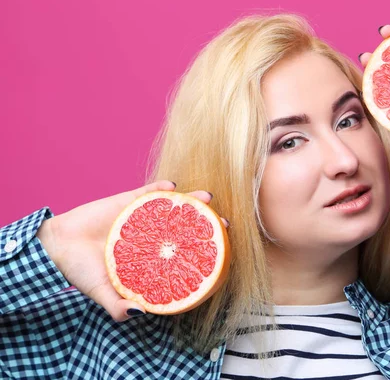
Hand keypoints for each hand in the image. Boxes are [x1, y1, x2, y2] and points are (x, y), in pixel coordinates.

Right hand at [36, 180, 228, 321]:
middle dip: (206, 225)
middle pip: (185, 229)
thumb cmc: (81, 272)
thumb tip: (141, 314)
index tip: (222, 253)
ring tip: (206, 198)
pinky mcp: (128, 201)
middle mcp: (152, 237)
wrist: (57, 245)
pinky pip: (147, 191)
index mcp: (151, 258)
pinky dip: (159, 187)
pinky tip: (170, 186)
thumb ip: (118, 307)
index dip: (202, 253)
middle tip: (223, 223)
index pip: (182, 254)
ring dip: (190, 200)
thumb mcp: (102, 293)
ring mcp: (143, 218)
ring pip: (172, 208)